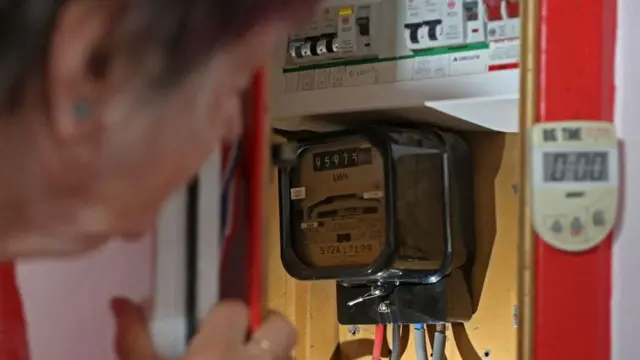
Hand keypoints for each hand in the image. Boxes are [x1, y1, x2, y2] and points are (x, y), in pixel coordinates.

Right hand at [112, 298, 295, 359]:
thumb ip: (134, 339)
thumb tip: (120, 303)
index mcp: (217, 352)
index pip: (234, 307)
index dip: (222, 314)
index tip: (209, 325)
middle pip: (281, 326)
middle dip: (265, 329)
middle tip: (242, 341)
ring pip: (288, 352)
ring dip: (272, 352)